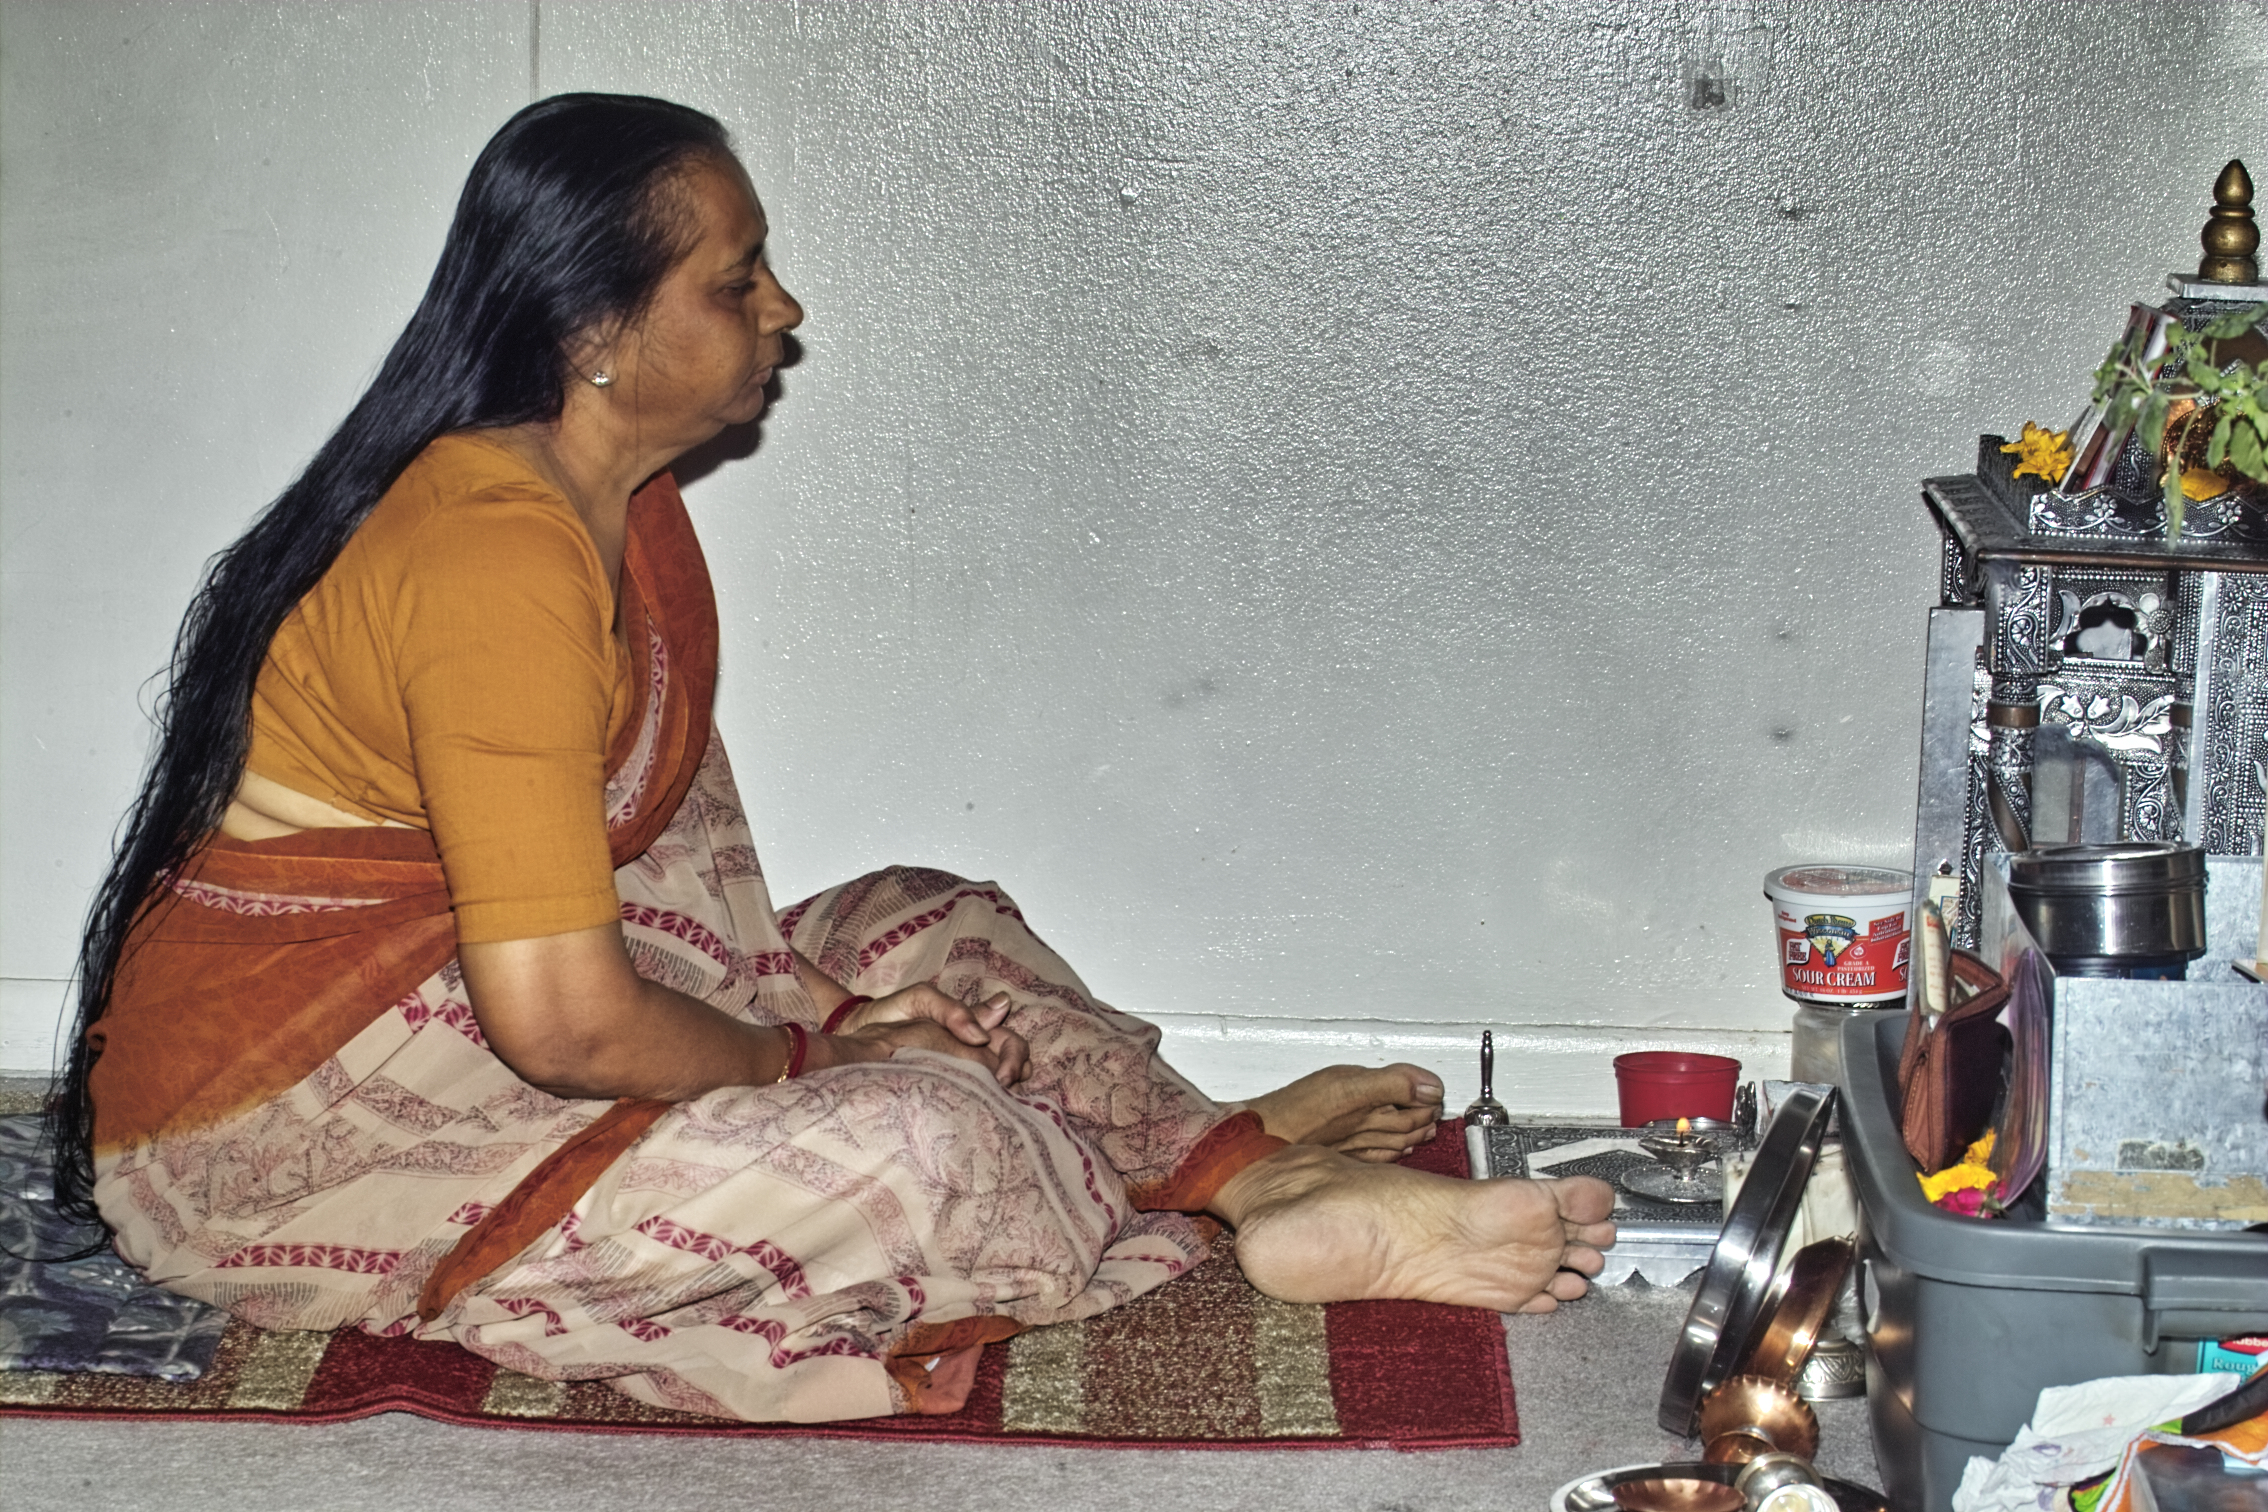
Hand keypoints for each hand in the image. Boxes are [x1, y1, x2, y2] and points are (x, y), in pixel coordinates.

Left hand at [819, 985, 1029, 1086]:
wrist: (853, 1036)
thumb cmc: (886, 1016)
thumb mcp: (919, 999)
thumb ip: (952, 1008)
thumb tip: (996, 1016)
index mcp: (970, 1025)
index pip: (1010, 1040)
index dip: (1014, 1056)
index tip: (1002, 1075)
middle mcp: (971, 1049)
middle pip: (1012, 1063)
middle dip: (1015, 1073)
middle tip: (1001, 1089)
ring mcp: (959, 1070)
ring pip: (1000, 1084)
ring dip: (1004, 1093)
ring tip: (992, 1105)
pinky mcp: (945, 1089)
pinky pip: (973, 1099)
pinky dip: (984, 1107)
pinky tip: (976, 1115)